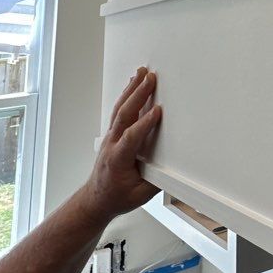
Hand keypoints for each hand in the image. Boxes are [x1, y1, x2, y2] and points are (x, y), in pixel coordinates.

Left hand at [81, 67, 161, 225]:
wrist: (95, 199)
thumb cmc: (116, 197)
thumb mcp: (140, 195)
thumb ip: (158, 180)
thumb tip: (177, 167)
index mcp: (118, 159)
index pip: (131, 137)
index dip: (144, 124)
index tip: (158, 111)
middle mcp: (111, 144)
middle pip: (124, 115)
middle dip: (138, 95)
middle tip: (150, 78)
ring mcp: (110, 138)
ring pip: (120, 109)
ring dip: (131, 89)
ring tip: (141, 73)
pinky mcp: (112, 134)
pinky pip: (118, 111)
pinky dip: (126, 96)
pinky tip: (132, 85)